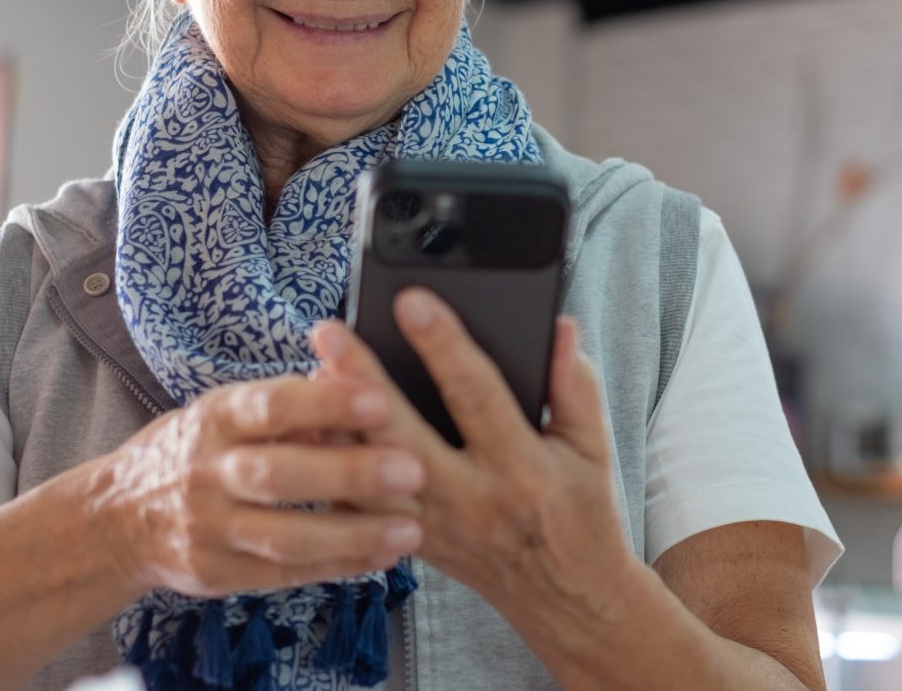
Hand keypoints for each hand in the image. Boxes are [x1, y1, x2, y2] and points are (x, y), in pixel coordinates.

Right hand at [88, 373, 426, 599]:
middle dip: (350, 473)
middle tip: (413, 469)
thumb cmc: (196, 450)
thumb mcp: (227, 411)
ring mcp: (209, 527)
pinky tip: (381, 556)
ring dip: (352, 533)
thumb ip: (288, 403)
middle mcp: (208, 472)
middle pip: (279, 474)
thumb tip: (355, 377)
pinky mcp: (216, 573)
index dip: (325, 403)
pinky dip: (337, 566)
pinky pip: (284, 573)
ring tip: (410, 528)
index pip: (271, 406)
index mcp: (216, 418)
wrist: (119, 517)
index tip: (380, 399)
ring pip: (283, 536)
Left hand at [311, 292, 637, 621]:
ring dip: (333, 427)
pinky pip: (360, 511)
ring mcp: (434, 528)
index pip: (476, 395)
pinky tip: (310, 433)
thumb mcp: (593, 448)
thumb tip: (557, 327)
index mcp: (522, 467)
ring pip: (367, 477)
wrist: (567, 599)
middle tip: (328, 333)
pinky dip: (331, 473)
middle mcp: (471, 500)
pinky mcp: (411, 545)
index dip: (443, 345)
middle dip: (360, 380)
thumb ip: (576, 385)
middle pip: (401, 434)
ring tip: (308, 376)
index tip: (412, 301)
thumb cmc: (581, 513)